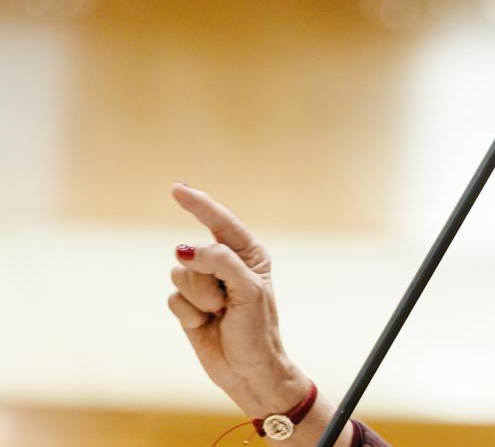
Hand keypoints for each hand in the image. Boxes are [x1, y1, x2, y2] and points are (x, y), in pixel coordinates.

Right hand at [166, 183, 309, 417]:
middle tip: (226, 302)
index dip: (199, 204)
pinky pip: (173, 297)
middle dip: (205, 279)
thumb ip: (219, 262)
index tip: (177, 189)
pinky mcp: (188, 304)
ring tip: (219, 313)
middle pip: (193, 252)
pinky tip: (205, 325)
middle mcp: (225, 265)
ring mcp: (205, 284)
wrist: (248, 370)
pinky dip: (188, 314)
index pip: (220, 223)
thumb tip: (183, 249)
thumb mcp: (248, 290)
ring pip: (180, 274)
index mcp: (248, 254)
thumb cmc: (257, 330)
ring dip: (199, 298)